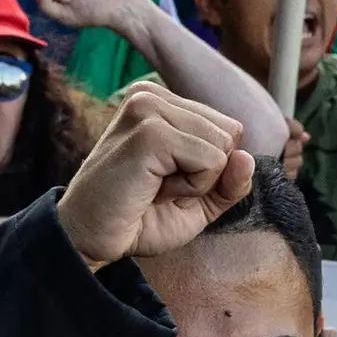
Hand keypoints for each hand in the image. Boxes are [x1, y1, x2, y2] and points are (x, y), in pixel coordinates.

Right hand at [56, 83, 251, 269]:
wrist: (89, 240)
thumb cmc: (138, 218)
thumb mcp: (199, 200)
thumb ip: (231, 180)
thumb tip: (247, 157)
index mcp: (160, 101)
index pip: (228, 128)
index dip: (210, 167)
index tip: (166, 181)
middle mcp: (151, 96)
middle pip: (229, 133)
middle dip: (205, 173)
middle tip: (158, 187)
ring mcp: (147, 109)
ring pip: (222, 146)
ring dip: (196, 182)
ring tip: (152, 188)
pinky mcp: (149, 133)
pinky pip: (211, 160)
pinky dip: (190, 187)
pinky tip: (152, 191)